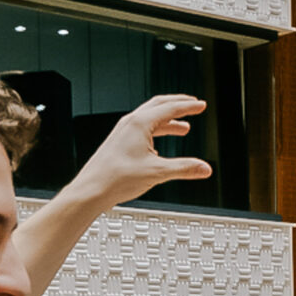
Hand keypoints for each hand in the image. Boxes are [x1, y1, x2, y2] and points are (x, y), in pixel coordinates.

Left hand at [67, 94, 212, 208]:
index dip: (189, 107)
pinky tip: (160, 148)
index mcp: (140, 123)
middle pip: (158, 106)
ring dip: (168, 121)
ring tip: (183, 128)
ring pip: (150, 119)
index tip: (201, 105)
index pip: (170, 108)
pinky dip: (155, 133)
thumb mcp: (157, 173)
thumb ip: (183, 168)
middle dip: (178, 105)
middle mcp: (130, 124)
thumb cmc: (115, 178)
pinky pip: (141, 132)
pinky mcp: (119, 144)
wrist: (91, 190)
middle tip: (193, 105)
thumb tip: (203, 168)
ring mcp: (122, 133)